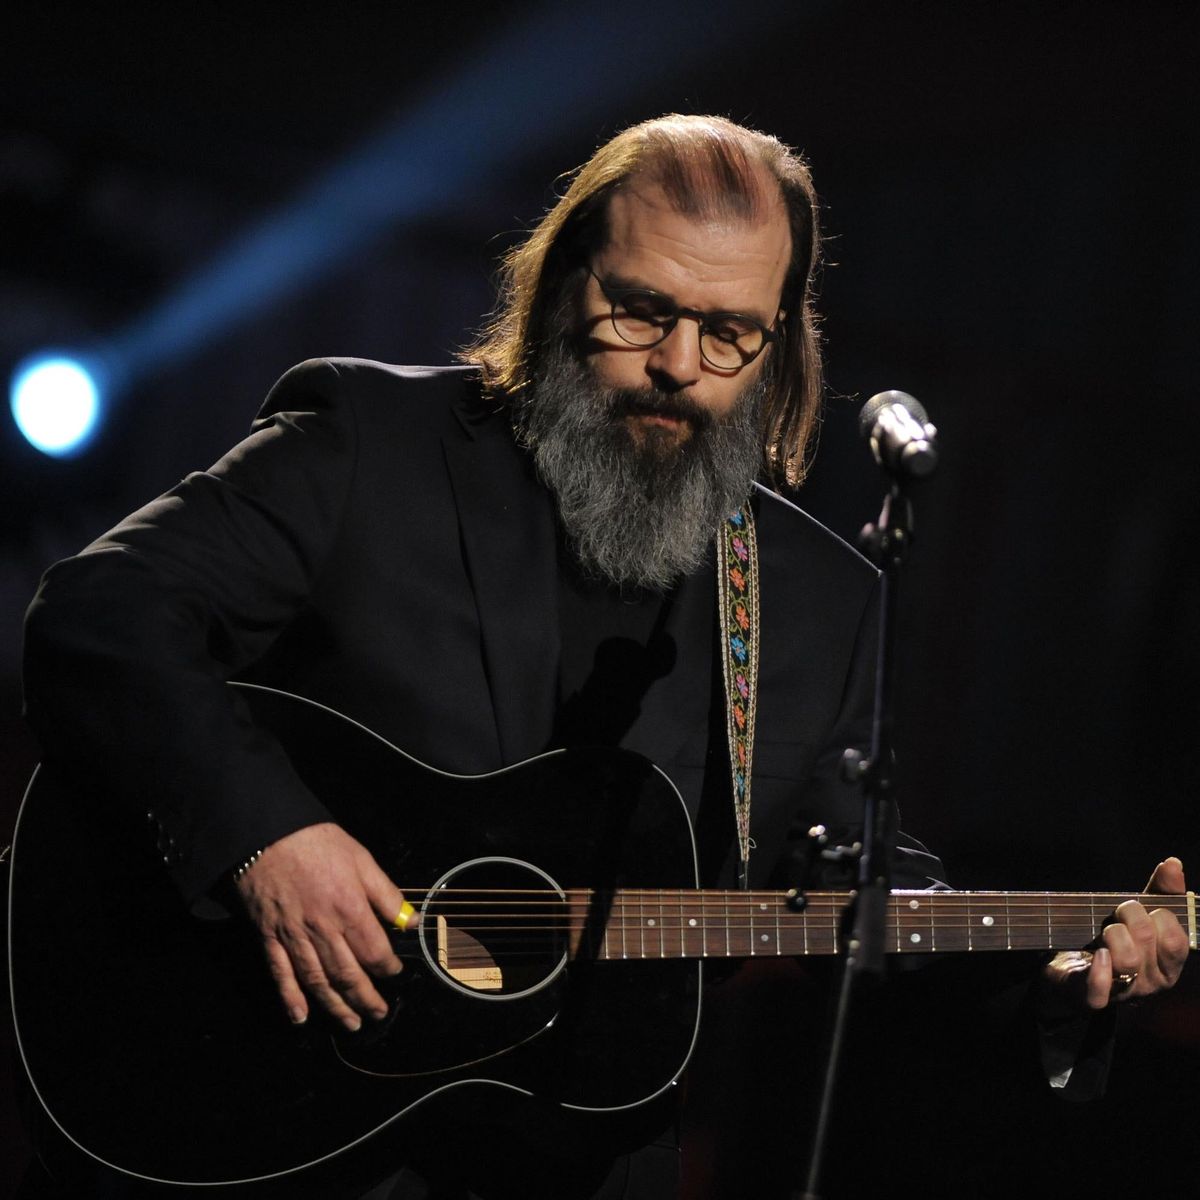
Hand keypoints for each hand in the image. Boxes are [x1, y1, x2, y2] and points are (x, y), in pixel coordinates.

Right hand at [234, 822, 406, 1030]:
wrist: (264, 834)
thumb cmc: (317, 842)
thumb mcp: (361, 859)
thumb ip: (386, 893)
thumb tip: (410, 920)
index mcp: (349, 909)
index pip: (374, 951)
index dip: (388, 967)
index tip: (395, 974)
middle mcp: (322, 929)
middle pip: (347, 974)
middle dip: (365, 998)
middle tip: (379, 1014)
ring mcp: (293, 936)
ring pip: (317, 981)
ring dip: (335, 1007)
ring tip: (351, 1024)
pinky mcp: (269, 937)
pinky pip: (280, 974)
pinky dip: (290, 998)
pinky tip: (300, 1018)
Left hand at [1041, 857, 1189, 1013]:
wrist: (1069, 969)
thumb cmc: (1112, 940)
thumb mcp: (1138, 914)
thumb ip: (1158, 892)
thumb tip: (1173, 863)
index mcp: (1168, 965)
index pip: (1176, 939)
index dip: (1156, 915)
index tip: (1140, 908)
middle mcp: (1151, 983)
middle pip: (1148, 941)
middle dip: (1130, 917)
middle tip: (1117, 915)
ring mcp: (1123, 992)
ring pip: (1128, 960)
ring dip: (1113, 935)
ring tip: (1104, 933)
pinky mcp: (1092, 998)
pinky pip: (1101, 990)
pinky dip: (1099, 970)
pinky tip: (1098, 955)